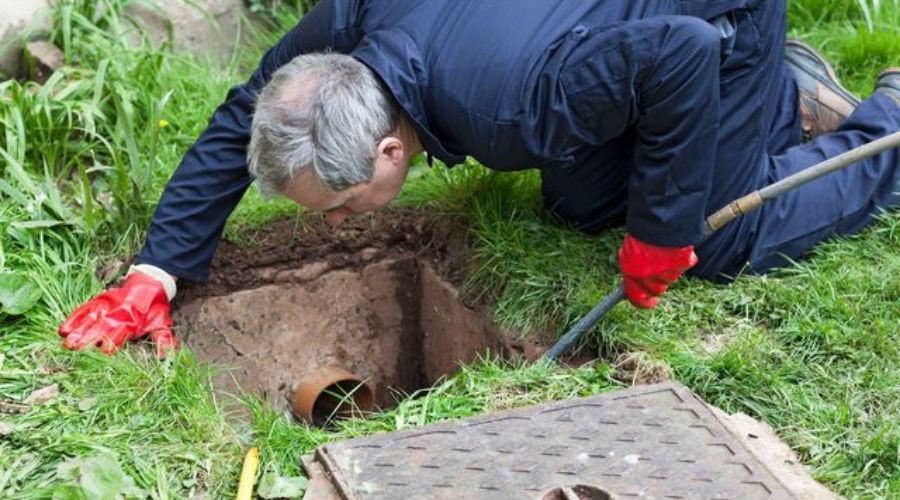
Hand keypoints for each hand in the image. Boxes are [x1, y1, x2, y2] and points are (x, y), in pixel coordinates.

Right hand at [58, 273, 177, 356]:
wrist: (149, 283)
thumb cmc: (154, 308)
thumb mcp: (162, 324)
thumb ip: (164, 341)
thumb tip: (166, 358)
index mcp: (131, 324)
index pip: (118, 337)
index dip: (110, 346)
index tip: (102, 354)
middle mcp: (116, 316)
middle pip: (99, 330)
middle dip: (87, 341)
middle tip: (74, 350)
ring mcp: (105, 308)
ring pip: (88, 322)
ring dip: (77, 333)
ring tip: (67, 343)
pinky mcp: (97, 302)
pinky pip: (83, 311)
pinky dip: (73, 319)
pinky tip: (63, 329)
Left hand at [618, 234, 697, 308]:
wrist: (658, 221)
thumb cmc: (640, 236)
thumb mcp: (626, 254)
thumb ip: (631, 270)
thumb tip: (632, 280)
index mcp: (633, 278)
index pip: (638, 300)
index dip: (644, 302)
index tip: (648, 301)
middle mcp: (652, 280)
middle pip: (656, 290)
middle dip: (655, 282)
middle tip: (654, 267)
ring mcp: (670, 273)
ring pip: (670, 277)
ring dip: (666, 268)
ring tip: (660, 250)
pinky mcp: (686, 264)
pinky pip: (683, 264)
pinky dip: (680, 258)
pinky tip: (673, 246)